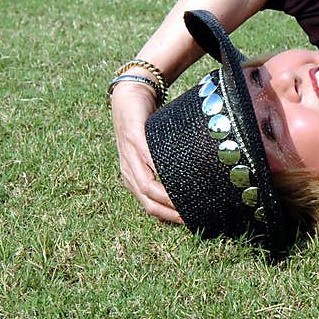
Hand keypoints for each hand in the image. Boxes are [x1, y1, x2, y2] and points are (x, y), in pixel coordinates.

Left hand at [110, 79, 182, 222]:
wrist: (130, 95)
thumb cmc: (146, 124)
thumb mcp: (153, 150)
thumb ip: (165, 166)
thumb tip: (190, 181)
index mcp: (132, 176)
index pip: (148, 205)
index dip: (166, 217)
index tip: (187, 223)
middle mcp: (128, 170)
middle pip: (146, 201)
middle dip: (168, 213)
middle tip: (189, 219)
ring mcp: (130, 155)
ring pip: (146, 186)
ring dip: (165, 198)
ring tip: (185, 203)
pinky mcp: (135, 138)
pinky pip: (147, 159)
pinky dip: (161, 171)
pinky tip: (175, 177)